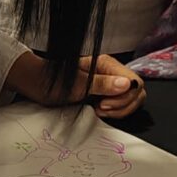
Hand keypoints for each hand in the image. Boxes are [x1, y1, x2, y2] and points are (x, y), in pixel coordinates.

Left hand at [6, 50, 144, 117]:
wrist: (39, 84)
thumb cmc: (55, 81)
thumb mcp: (79, 84)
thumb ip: (104, 84)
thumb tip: (128, 85)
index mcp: (108, 64)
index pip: (135, 82)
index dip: (125, 97)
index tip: (104, 105)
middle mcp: (112, 72)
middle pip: (137, 91)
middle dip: (124, 105)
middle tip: (102, 110)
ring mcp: (110, 82)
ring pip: (131, 98)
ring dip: (120, 109)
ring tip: (100, 111)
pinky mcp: (106, 92)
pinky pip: (121, 103)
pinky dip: (115, 110)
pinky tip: (101, 111)